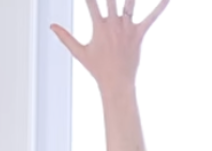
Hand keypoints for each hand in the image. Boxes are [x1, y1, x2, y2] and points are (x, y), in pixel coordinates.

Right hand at [52, 0, 169, 88]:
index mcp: (98, 26)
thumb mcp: (79, 52)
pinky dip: (160, 7)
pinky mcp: (139, 34)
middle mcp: (113, 24)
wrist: (117, 82)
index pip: (90, 2)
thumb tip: (51, 25)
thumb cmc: (97, 68)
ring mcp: (127, 28)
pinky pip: (152, 18)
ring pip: (130, 3)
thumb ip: (65, 37)